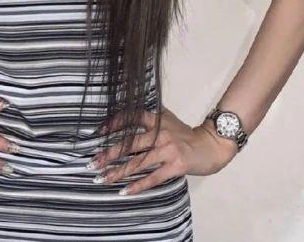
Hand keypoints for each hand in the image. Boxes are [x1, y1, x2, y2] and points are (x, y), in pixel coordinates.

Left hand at [90, 106, 237, 195]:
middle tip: (93, 163)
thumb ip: (151, 115)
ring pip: (138, 162)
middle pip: (130, 144)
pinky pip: (153, 177)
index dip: (113, 123)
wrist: (211, 145)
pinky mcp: (175, 165)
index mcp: (157, 119)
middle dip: (109, 154)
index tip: (98, 132)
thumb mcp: (168, 118)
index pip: (131, 117)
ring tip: (103, 179)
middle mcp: (160, 133)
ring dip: (118, 172)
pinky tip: (125, 191)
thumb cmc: (186, 134)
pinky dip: (138, 185)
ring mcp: (168, 149)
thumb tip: (130, 111)